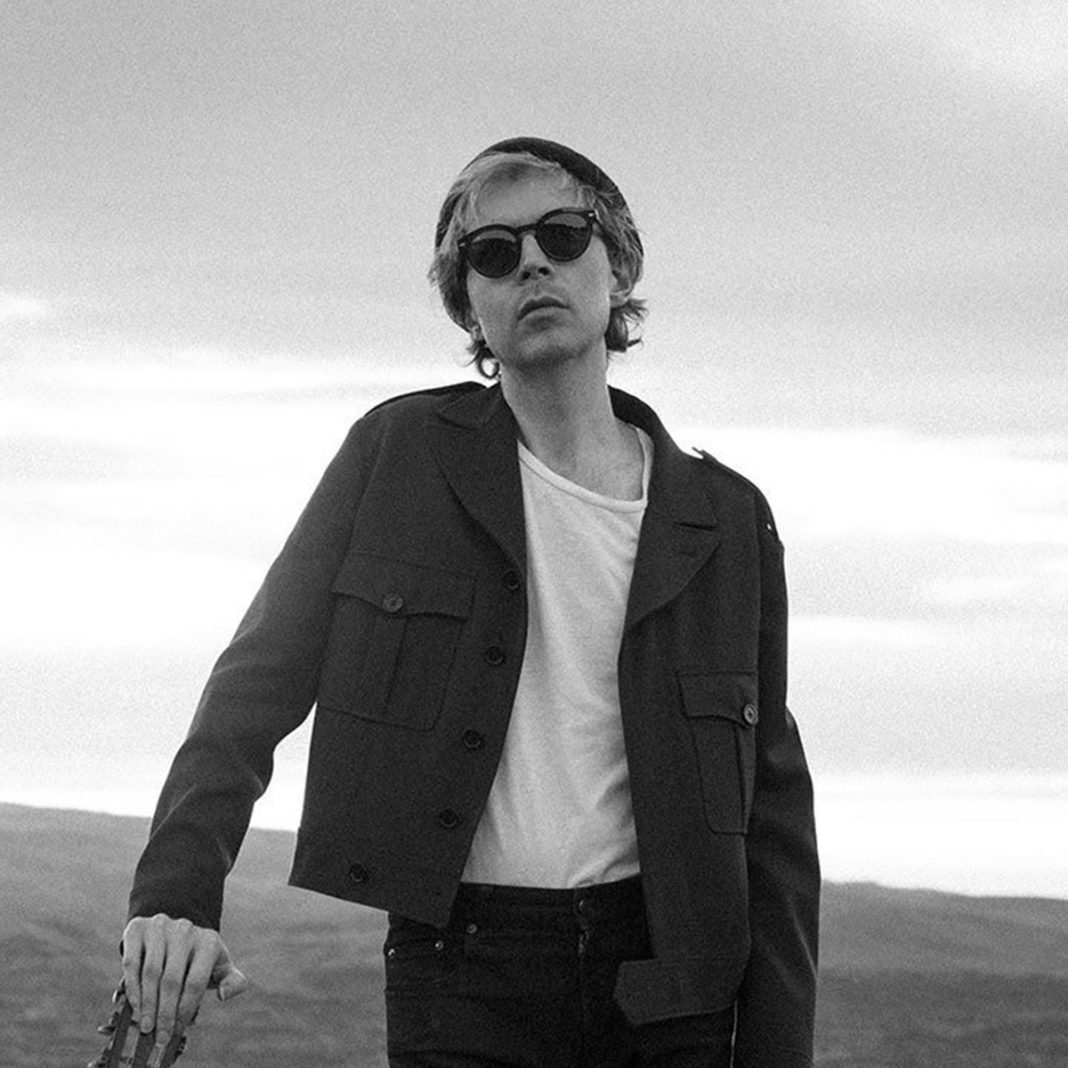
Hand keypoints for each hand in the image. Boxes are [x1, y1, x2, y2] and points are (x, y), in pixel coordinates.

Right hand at [121, 914, 247, 1056]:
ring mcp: (161, 926)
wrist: (174, 930)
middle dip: (164, 1012)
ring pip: (151, 972)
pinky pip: (132, 962)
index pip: (195, 982)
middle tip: (159, 1035)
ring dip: (147, 1003)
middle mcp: (185, 930)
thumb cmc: (199, 957)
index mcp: (209, 941)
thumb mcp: (220, 965)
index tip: (176, 1030)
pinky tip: (135, 1005)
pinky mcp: (138, 928)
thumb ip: (233, 981)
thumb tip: (225, 994)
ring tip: (146, 1025)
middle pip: (172, 980)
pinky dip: (132, 986)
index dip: (185, 1009)